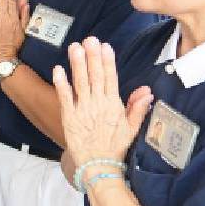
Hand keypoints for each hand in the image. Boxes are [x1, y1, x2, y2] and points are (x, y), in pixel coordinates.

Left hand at [52, 37, 153, 165]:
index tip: (105, 46)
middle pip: (95, 76)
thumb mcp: (131, 128)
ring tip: (74, 47)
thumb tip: (147, 90)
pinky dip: (61, 83)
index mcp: (113, 105)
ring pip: (80, 83)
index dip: (107, 61)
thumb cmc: (115, 147)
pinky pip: (65, 98)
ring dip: (77, 64)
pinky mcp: (69, 118)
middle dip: (92, 56)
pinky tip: (58, 69)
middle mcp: (98, 105)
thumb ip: (138, 108)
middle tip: (89, 39)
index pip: (111, 78)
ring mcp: (83, 110)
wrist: (99, 166)